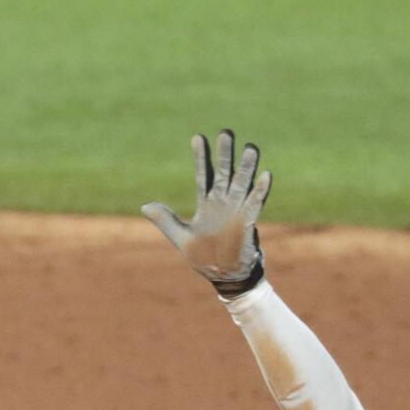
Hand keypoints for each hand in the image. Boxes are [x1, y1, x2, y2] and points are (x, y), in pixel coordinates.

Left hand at [141, 129, 271, 296]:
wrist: (225, 276)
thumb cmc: (203, 257)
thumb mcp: (180, 238)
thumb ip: (165, 220)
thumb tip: (145, 206)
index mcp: (207, 205)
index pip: (204, 175)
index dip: (201, 157)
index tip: (197, 137)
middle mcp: (223, 203)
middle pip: (225, 173)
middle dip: (225, 154)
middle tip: (226, 133)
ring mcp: (237, 211)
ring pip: (242, 184)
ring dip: (246, 168)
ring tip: (250, 148)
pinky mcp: (248, 222)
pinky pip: (255, 204)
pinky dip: (260, 191)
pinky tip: (265, 175)